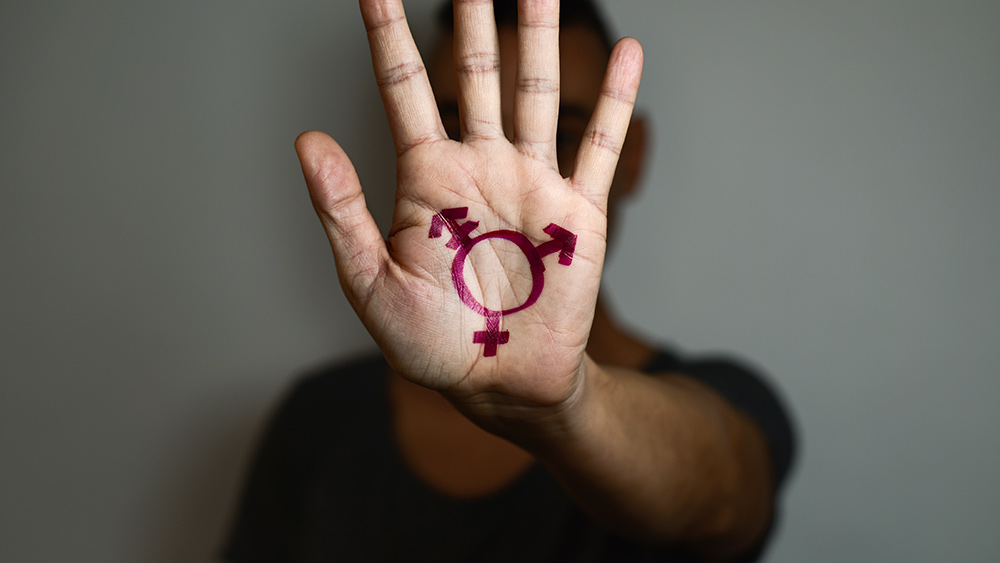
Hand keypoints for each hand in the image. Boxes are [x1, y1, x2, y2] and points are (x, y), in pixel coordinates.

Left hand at [296, 0, 641, 416]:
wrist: (499, 385)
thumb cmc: (430, 344)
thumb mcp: (370, 284)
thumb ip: (341, 213)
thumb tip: (308, 140)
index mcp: (427, 180)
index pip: (404, 89)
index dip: (389, 35)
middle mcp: (480, 168)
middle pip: (478, 73)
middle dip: (473, 16)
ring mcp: (532, 184)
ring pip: (538, 92)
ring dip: (540, 35)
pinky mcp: (579, 212)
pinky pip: (599, 146)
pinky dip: (616, 100)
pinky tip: (628, 51)